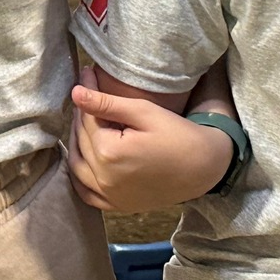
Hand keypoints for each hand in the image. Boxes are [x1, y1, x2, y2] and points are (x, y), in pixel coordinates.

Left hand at [66, 65, 234, 213]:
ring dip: (76, 143)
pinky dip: (79, 177)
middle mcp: (103, 178)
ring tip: (84, 122)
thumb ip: (106, 103)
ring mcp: (109, 196)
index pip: (87, 118)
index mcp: (108, 152)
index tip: (85, 73)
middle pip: (82, 140)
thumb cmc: (178, 134)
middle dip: (81, 116)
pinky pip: (87, 193)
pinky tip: (82, 159)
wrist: (205, 167)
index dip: (87, 94)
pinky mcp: (118, 206)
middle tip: (87, 95)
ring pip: (77, 166)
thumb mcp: (144, 112)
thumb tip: (75, 92)